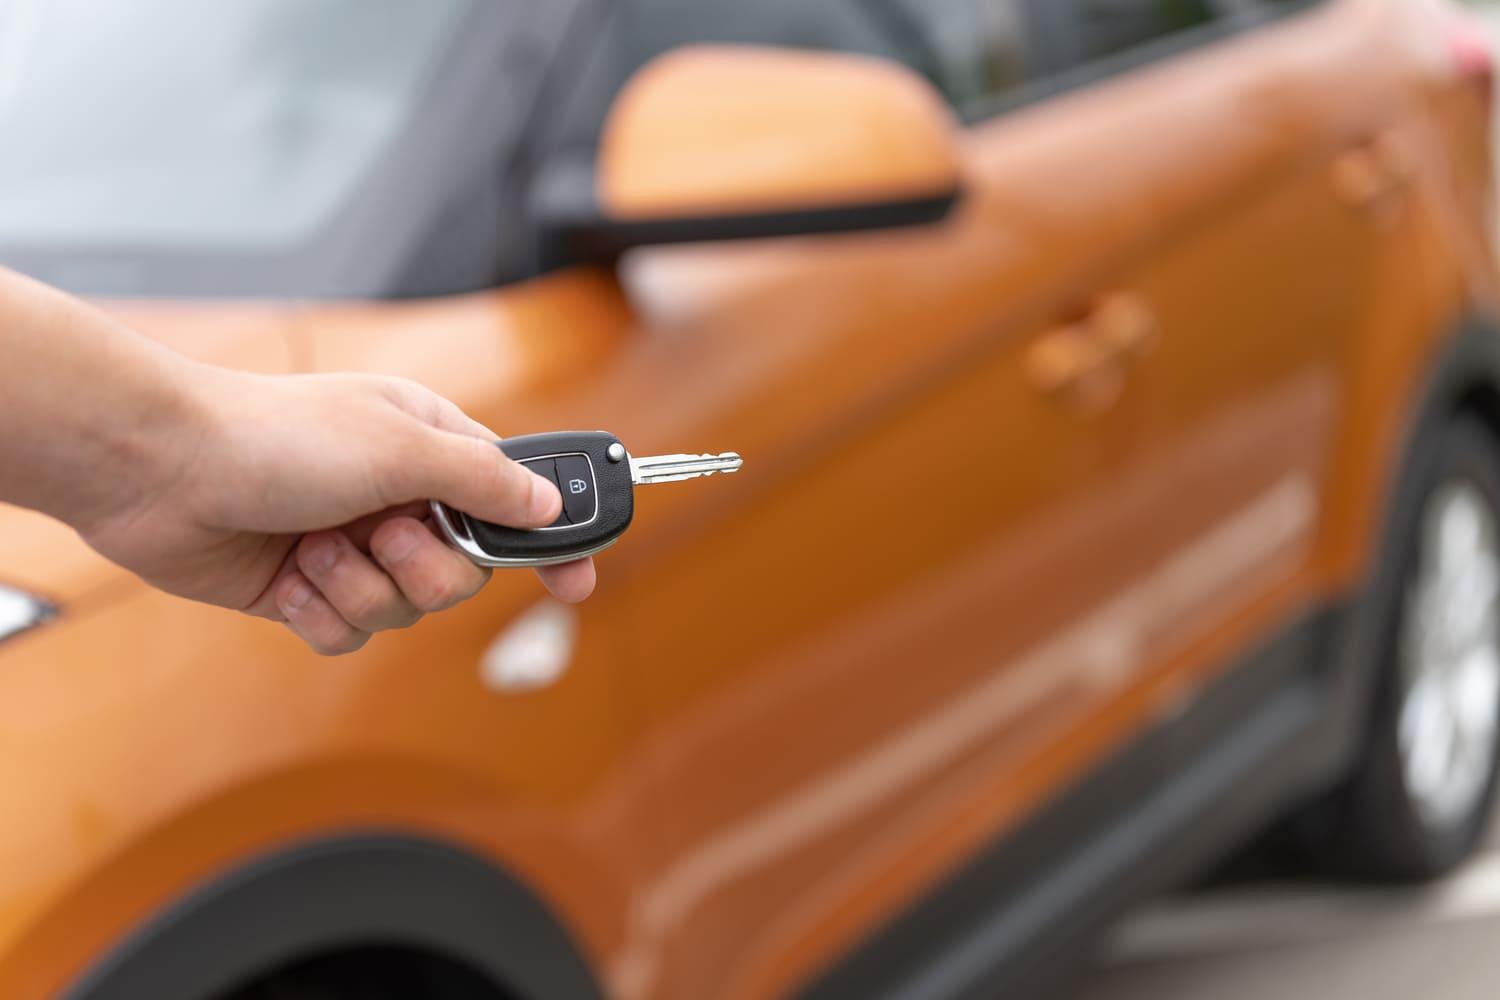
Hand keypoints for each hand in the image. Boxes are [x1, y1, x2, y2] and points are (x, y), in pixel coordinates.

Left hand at [78, 366, 595, 654]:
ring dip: (360, 586)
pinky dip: (322, 611)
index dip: (550, 541)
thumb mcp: (399, 446)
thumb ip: (483, 480)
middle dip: (423, 566)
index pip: (515, 498)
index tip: (577, 581)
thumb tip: (548, 506)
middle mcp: (397, 497)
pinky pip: (351, 633)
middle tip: (383, 534)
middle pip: (464, 571)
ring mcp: (352, 545)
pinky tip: (288, 576)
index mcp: (429, 446)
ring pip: (406, 610)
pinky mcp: (308, 588)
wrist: (160, 470)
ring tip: (316, 548)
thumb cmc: (275, 436)